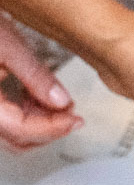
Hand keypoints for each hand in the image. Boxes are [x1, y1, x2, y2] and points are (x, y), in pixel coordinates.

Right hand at [0, 18, 80, 150]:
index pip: (20, 129)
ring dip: (40, 123)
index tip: (75, 120)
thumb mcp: (9, 46)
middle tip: (73, 118)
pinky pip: (7, 117)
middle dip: (48, 130)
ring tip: (63, 107)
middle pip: (16, 138)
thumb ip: (35, 77)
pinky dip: (28, 113)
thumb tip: (61, 102)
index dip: (53, 128)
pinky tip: (43, 98)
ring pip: (12, 131)